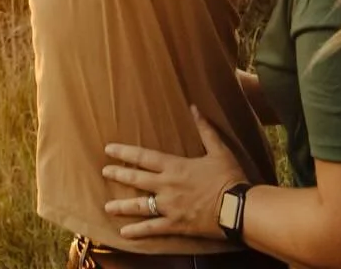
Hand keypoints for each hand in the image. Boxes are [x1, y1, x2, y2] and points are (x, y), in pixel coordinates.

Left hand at [103, 106, 245, 241]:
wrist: (236, 208)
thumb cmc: (228, 177)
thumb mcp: (218, 149)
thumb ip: (205, 129)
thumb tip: (194, 107)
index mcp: (175, 166)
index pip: (144, 157)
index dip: (125, 152)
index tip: (109, 150)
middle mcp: (167, 186)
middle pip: (137, 179)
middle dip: (119, 175)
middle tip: (104, 172)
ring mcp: (169, 207)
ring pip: (140, 206)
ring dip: (123, 206)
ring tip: (107, 207)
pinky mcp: (176, 225)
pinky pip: (153, 229)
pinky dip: (138, 231)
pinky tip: (125, 233)